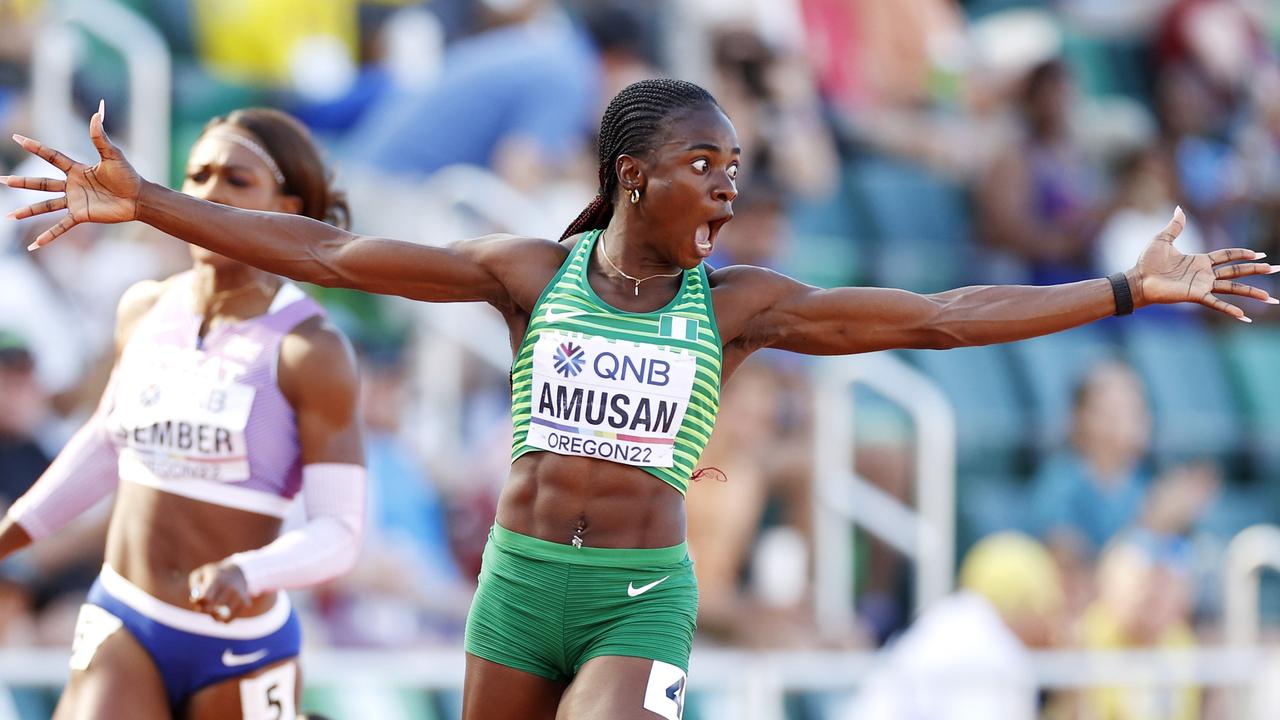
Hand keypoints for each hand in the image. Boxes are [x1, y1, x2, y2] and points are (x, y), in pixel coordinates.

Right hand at [2, 100, 141, 249]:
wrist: (139, 198)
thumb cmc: (128, 175)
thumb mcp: (113, 154)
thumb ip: (100, 136)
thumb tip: (98, 112)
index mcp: (77, 169)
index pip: (51, 156)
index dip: (34, 147)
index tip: (16, 138)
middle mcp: (72, 185)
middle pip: (41, 183)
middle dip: (21, 183)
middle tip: (1, 180)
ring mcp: (75, 201)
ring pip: (46, 205)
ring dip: (28, 211)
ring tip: (10, 216)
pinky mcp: (82, 216)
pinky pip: (62, 226)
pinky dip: (49, 235)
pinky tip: (35, 245)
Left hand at [189, 560, 251, 622]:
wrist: (236, 572)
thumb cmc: (212, 576)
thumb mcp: (200, 575)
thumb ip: (194, 587)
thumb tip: (197, 600)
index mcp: (217, 579)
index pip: (205, 598)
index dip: (197, 601)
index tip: (197, 598)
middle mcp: (230, 587)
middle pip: (209, 609)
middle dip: (203, 609)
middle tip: (204, 604)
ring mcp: (239, 596)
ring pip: (219, 618)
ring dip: (213, 616)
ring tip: (213, 608)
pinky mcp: (245, 604)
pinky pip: (227, 621)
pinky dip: (222, 619)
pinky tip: (221, 612)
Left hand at [1131, 207, 1279, 320]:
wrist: (1137, 280)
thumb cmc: (1147, 263)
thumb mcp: (1162, 240)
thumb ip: (1175, 226)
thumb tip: (1179, 209)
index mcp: (1199, 261)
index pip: (1227, 256)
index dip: (1242, 254)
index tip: (1259, 254)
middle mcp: (1204, 274)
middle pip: (1236, 271)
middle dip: (1256, 270)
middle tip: (1276, 269)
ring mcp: (1201, 286)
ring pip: (1232, 288)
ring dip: (1251, 292)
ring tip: (1269, 298)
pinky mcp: (1195, 296)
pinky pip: (1216, 303)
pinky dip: (1230, 309)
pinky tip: (1244, 316)